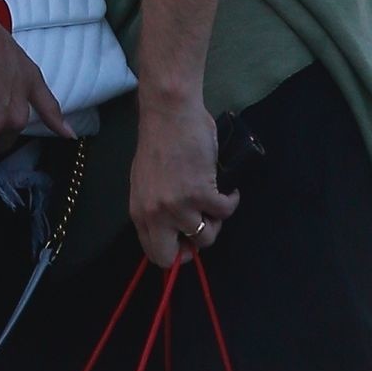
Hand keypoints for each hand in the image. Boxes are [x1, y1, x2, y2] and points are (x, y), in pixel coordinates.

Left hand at [128, 97, 237, 269]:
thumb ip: (156, 207)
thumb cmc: (159, 141)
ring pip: (207, 236)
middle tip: (204, 226)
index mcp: (140, 212)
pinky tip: (228, 189)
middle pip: (176, 257)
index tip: (188, 241)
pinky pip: (226, 211)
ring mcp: (179, 206)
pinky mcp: (201, 193)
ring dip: (216, 220)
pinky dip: (231, 200)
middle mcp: (157, 215)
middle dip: (194, 247)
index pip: (155, 253)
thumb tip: (173, 229)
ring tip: (215, 200)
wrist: (169, 113)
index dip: (175, 253)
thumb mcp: (146, 182)